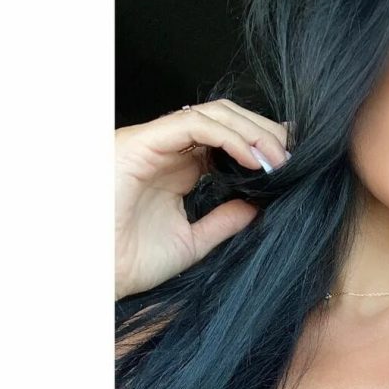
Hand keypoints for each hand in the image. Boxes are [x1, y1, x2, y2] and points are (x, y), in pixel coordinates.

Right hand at [114, 99, 290, 299]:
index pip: (226, 140)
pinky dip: (229, 136)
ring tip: (278, 157)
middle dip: (263, 132)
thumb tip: (259, 207)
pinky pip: (194, 124)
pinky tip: (252, 157)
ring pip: (213, 114)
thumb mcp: (192, 242)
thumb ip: (224, 221)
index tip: (292, 164)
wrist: (93, 274)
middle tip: (295, 155)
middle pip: (226, 119)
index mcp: (178, 170)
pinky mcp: (143, 141)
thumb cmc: (128, 261)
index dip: (260, 145)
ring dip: (252, 131)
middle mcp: (168, 150)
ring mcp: (154, 143)